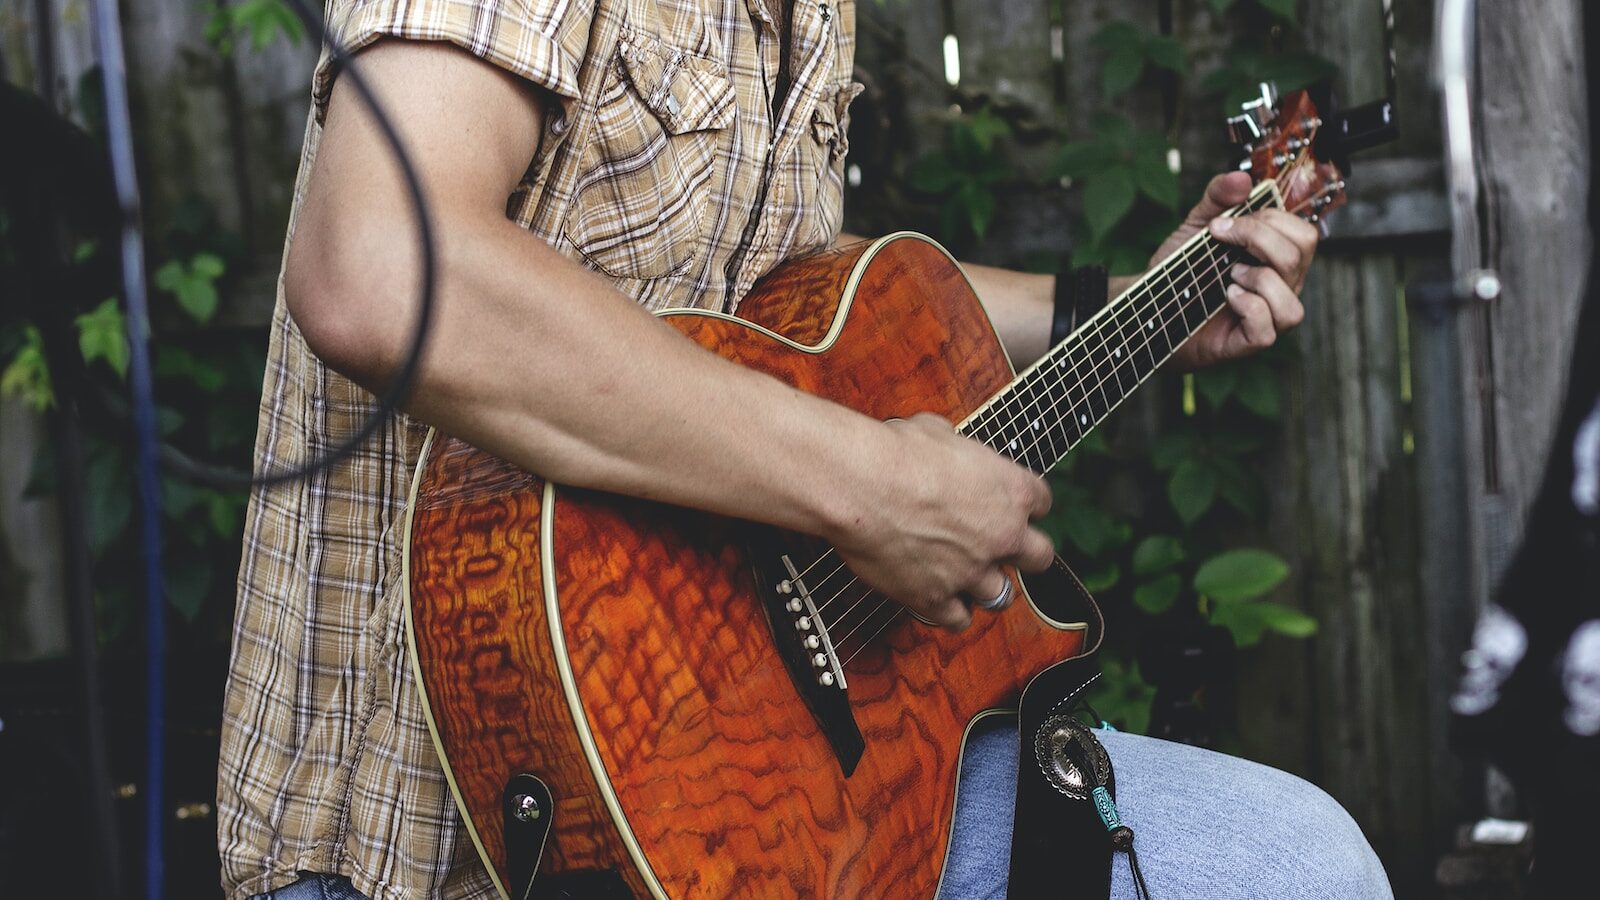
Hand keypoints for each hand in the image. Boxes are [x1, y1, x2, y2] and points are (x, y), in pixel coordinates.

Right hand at [829, 414, 1055, 631]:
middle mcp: (1002, 535)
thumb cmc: (896, 452)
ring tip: (966, 576)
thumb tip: (946, 449)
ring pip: (1002, 595)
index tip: (1007, 505)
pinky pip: (958, 620)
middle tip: (1000, 547)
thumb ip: (957, 451)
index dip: (1024, 504)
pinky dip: (951, 611)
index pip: (1042, 502)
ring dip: (986, 586)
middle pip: (1039, 557)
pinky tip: (939, 597)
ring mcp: (972, 571)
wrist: (861, 485)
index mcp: (1011, 490)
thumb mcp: (939, 432)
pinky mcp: (936, 598)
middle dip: (1023, 553)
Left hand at [1156, 172, 1319, 369]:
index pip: (1303, 233)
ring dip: (1260, 279)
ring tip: (1229, 276)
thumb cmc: (1181, 271)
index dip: (1268, 219)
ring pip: (1293, 300)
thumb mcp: (1196, 226)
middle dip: (1259, 238)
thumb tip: (1241, 177)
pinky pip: (1270, 329)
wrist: (1149, 306)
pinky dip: (1249, 307)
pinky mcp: (1249, 342)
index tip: (1221, 223)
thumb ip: (1217, 198)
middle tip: (1222, 241)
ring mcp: (1268, 317)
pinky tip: (1228, 297)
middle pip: (1301, 255)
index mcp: (1277, 259)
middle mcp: (1281, 287)